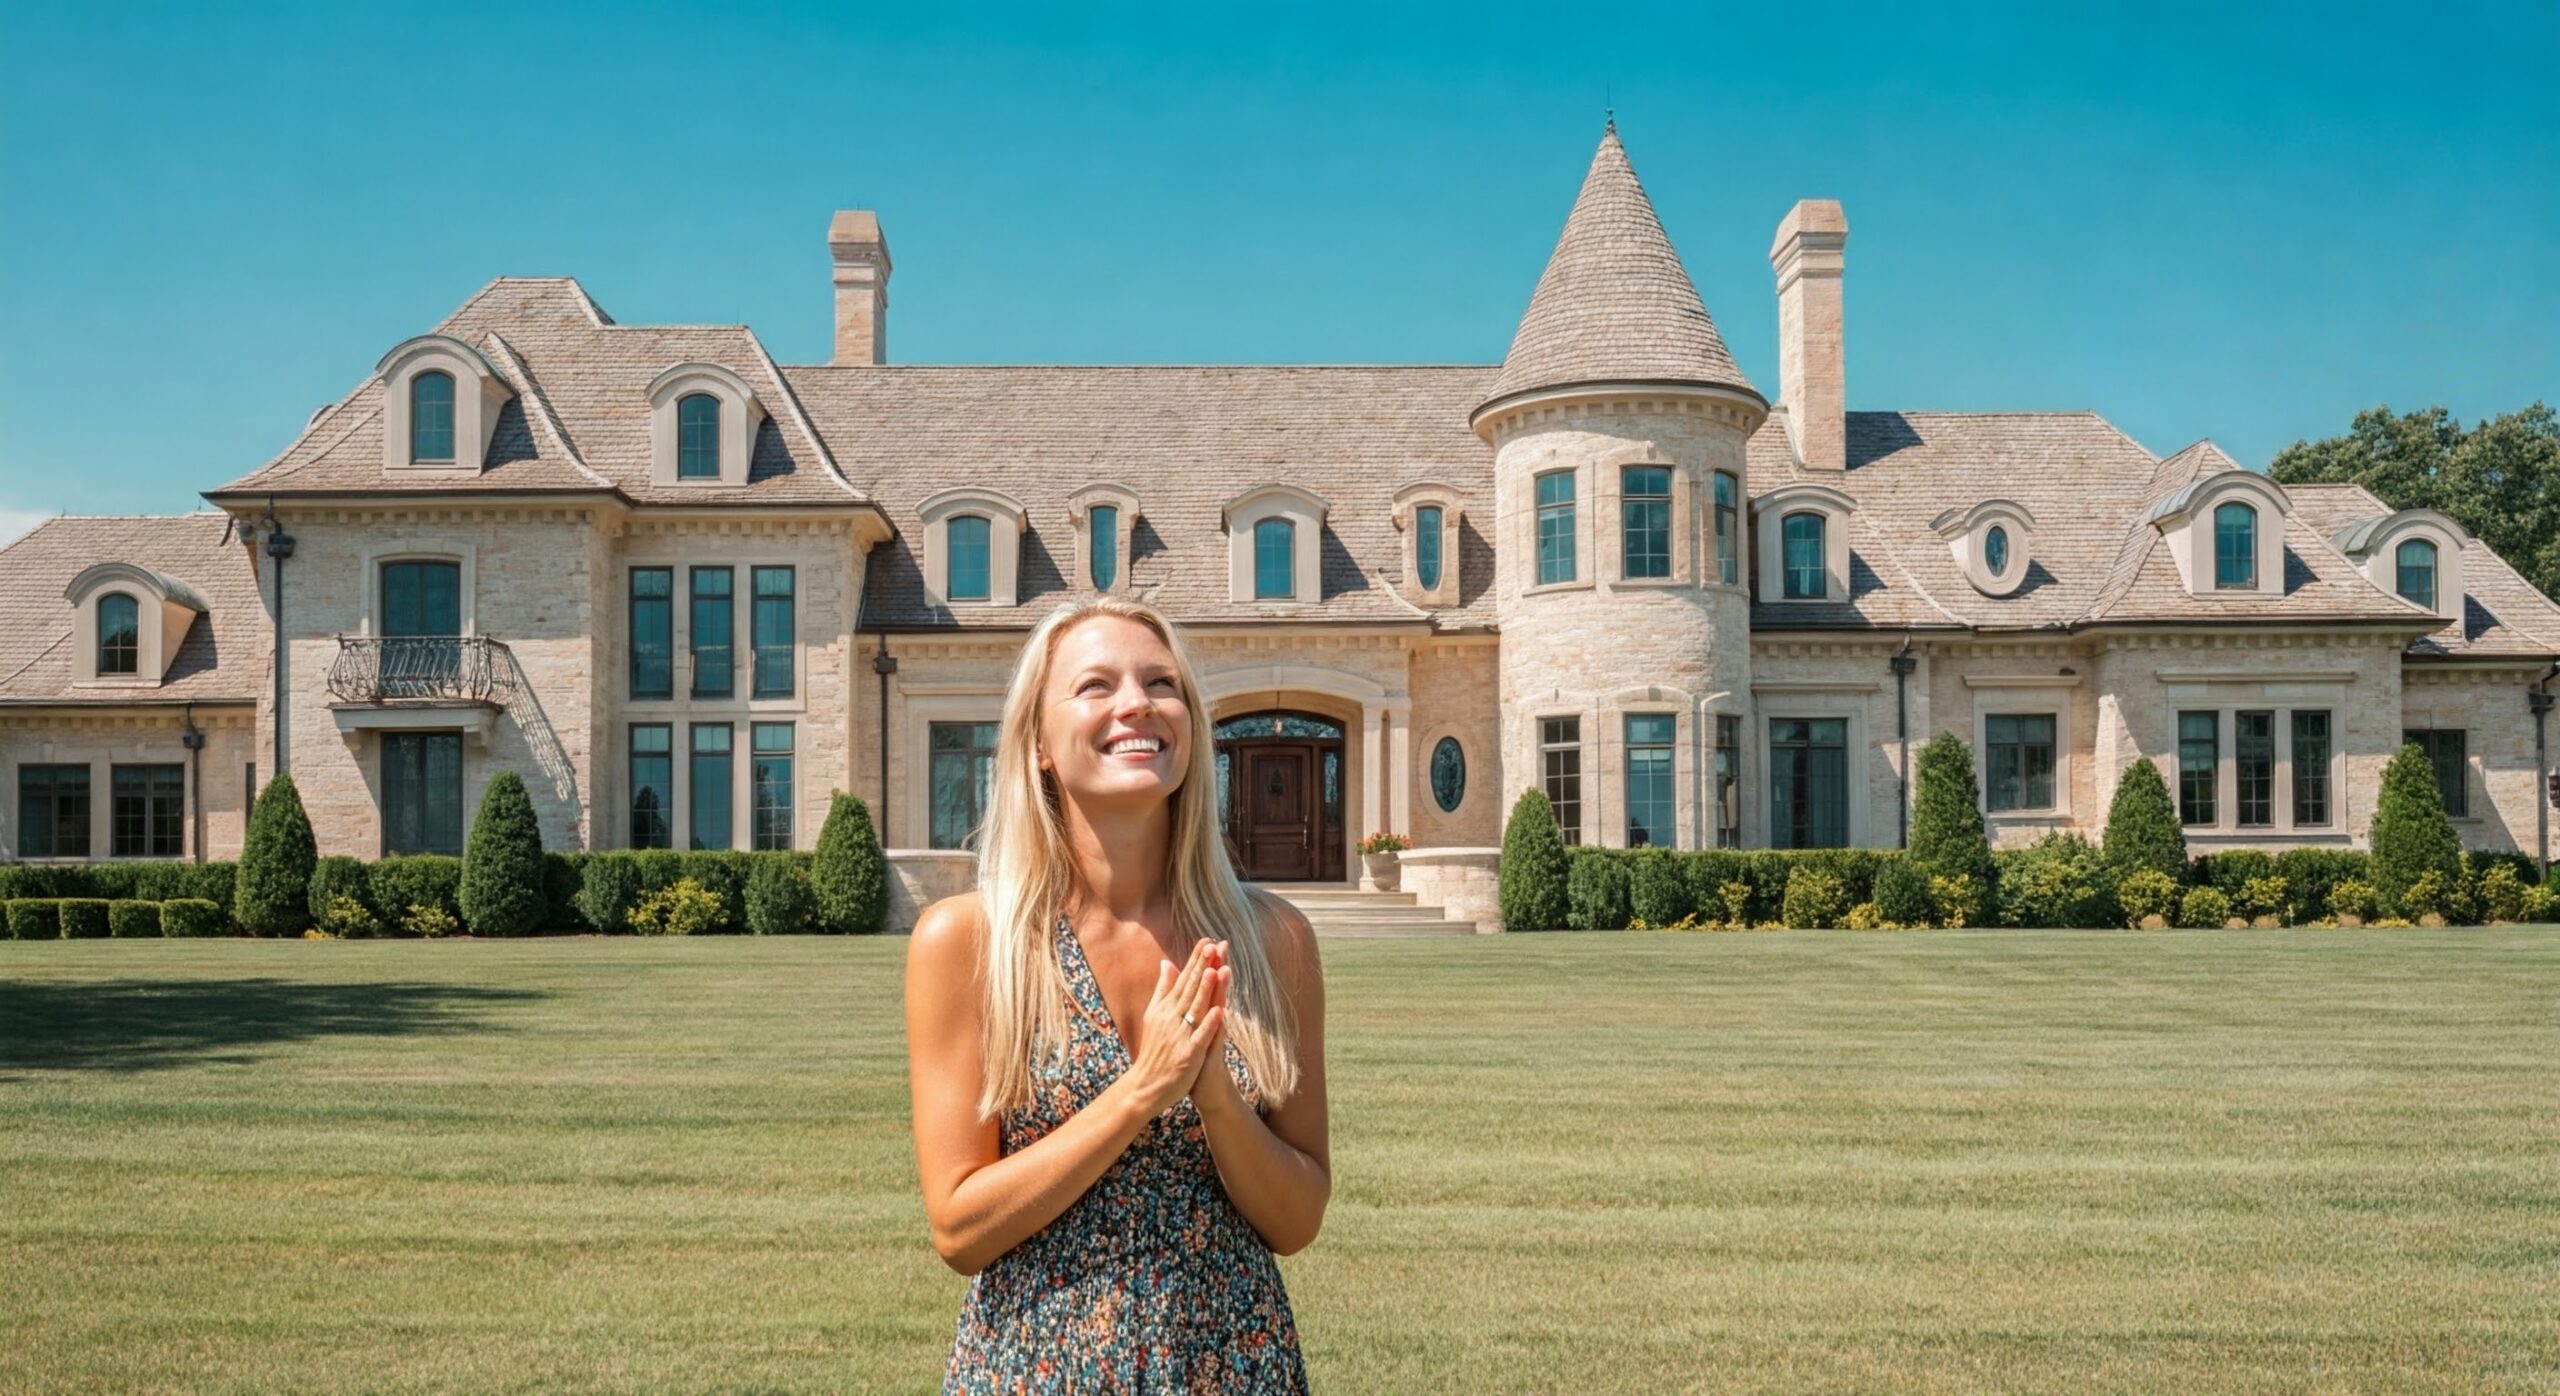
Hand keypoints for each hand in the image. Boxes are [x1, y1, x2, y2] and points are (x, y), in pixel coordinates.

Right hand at [1122, 938, 1226, 1117]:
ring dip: (1205, 990)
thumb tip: (1167, 963)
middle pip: (1190, 989)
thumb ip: (1163, 989)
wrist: (1145, 1086)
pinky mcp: (1188, 1055)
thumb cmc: (1154, 1049)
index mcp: (1166, 1008)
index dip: (1196, 959)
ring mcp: (1180, 1036)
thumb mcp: (1155, 1015)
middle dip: (1203, 966)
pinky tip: (1221, 1012)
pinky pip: (1201, 1037)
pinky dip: (1210, 1024)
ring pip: (1195, 1009)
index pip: (1183, 979)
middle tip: (1214, 945)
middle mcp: (1172, 1018)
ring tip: (1215, 969)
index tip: (1207, 939)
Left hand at [1187, 941, 1240, 1108]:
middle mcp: (1211, 1022)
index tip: (1208, 939)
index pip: (1205, 984)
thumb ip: (1185, 1002)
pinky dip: (1217, 1026)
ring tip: (1224, 970)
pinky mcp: (1211, 1054)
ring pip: (1218, 1010)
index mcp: (1202, 1014)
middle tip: (1223, 945)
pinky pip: (1216, 1038)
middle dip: (1218, 968)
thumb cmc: (1195, 1056)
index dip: (1206, 963)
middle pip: (1215, 991)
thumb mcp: (1189, 1027)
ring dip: (1222, 992)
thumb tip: (1176, 979)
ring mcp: (1213, 1037)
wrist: (1206, 1089)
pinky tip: (1221, 1013)